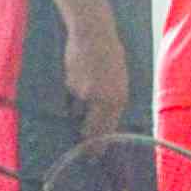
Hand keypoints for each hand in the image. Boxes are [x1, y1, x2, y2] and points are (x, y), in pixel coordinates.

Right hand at [61, 7, 136, 144]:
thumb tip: (103, 120)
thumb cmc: (109, 54)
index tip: (93, 156)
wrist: (93, 33)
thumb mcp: (118, 78)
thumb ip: (112, 99)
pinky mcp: (71, 86)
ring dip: (78, 109)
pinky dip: (72, 91)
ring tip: (83, 88)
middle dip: (87, 142)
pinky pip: (70, 97)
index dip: (100, 145)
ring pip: (78, 112)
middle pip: (92, 130)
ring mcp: (86, 94)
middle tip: (83, 151)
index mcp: (120, 98)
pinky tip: (77, 74)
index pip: (109, 129)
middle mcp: (104, 100)